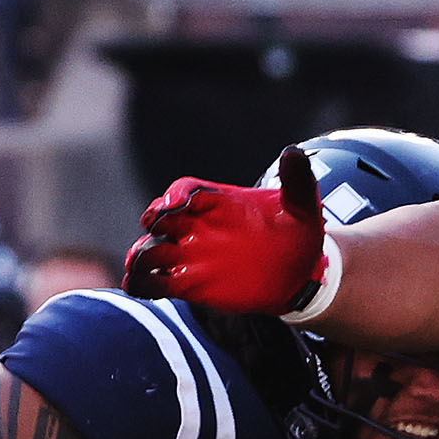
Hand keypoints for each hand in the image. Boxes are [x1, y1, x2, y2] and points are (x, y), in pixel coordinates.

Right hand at [125, 141, 326, 315]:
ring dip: (141, 256)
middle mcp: (196, 226)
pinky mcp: (190, 284)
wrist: (300, 273)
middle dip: (155, 221)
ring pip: (152, 251)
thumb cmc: (296, 234)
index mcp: (217, 202)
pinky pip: (156, 282)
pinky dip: (143, 283)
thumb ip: (297, 182)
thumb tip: (295, 153)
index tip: (177, 202)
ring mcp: (190, 255)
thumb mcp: (302, 206)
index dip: (177, 194)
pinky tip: (136, 286)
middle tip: (156, 227)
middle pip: (162, 219)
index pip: (186, 191)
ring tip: (137, 264)